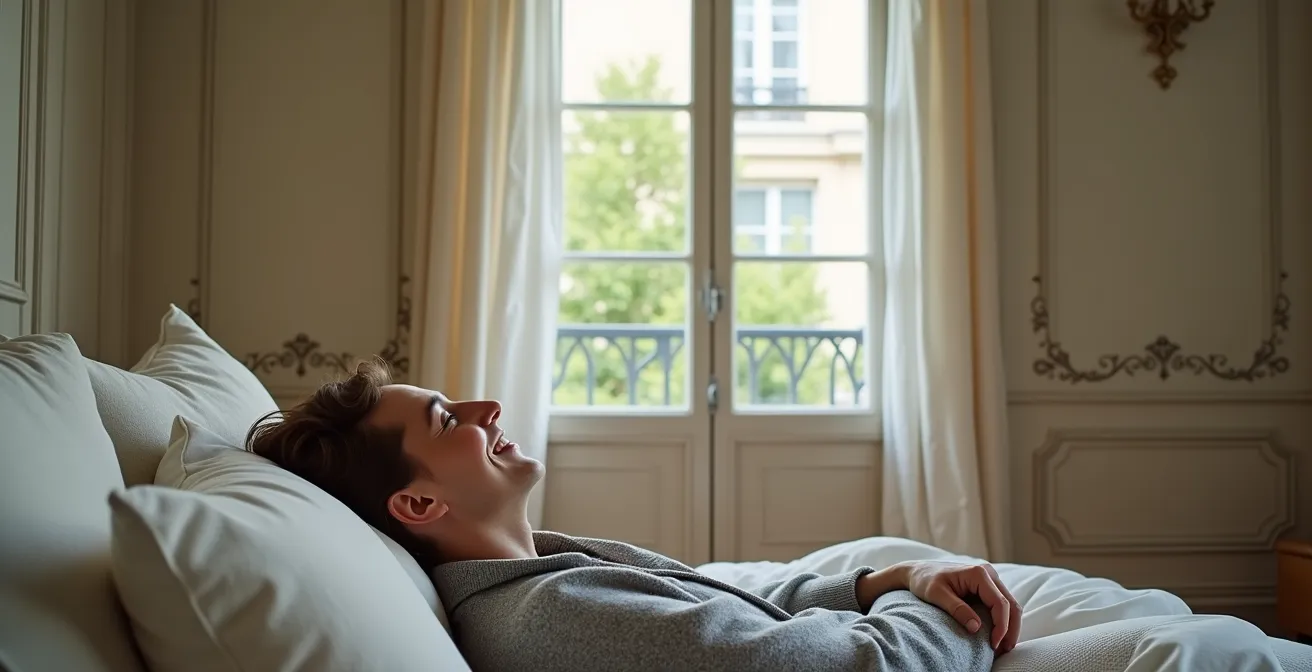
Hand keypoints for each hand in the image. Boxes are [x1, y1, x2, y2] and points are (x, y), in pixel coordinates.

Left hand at [902, 560, 1021, 653]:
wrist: (919, 572)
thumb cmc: (925, 581)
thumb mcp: (936, 594)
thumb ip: (956, 609)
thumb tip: (976, 628)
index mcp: (978, 573)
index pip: (1000, 603)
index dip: (1001, 626)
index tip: (993, 644)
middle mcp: (989, 574)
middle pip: (1011, 605)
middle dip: (1011, 630)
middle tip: (1004, 651)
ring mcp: (991, 580)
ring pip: (1011, 606)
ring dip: (1010, 628)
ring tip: (1002, 648)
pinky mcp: (988, 588)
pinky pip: (1002, 606)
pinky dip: (1003, 622)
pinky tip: (997, 637)